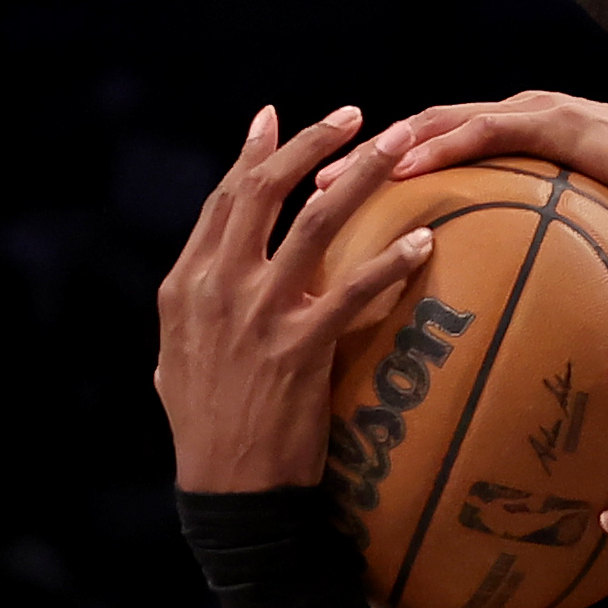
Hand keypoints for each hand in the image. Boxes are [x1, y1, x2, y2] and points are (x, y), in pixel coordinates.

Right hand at [157, 107, 439, 491]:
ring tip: (406, 146)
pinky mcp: (298, 348)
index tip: (276, 116)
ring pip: (316, 222)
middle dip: (313, 143)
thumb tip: (210, 288)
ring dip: (365, 175)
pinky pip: (354, 291)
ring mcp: (256, 315)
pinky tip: (426, 244)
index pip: (223, 201)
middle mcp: (216, 287)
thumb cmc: (212, 432)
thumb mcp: (180, 362)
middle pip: (264, 190)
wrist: (229, 492)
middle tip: (361, 114)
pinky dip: (392, 263)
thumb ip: (198, 315)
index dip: (252, 154)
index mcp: (187, 284)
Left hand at [326, 92, 607, 228]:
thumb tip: (533, 299)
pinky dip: (440, 146)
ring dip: (383, 147)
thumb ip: (556, 243)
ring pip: (439, 123)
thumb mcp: (596, 227)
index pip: (439, 145)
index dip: (384, 167)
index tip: (336, 199)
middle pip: (422, 130)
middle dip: (361, 156)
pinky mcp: (556, 123)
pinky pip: (484, 132)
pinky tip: (403, 168)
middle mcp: (519, 116)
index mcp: (522, 136)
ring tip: (334, 178)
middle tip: (306, 187)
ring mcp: (535, 114)